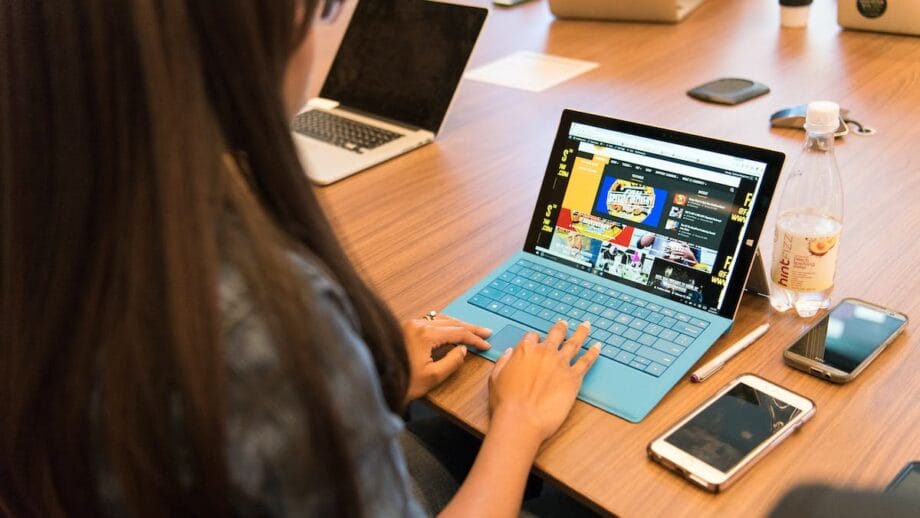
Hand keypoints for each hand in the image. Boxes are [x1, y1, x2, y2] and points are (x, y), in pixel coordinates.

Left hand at [402, 314, 491, 403]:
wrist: (377, 382)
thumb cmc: (402, 382)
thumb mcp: (432, 377)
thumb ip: (452, 362)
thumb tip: (462, 349)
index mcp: (425, 334)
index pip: (457, 332)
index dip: (474, 339)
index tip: (486, 344)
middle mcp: (417, 324)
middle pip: (451, 322)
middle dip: (469, 328)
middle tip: (485, 332)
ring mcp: (410, 325)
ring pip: (440, 319)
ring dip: (457, 325)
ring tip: (471, 330)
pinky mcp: (404, 328)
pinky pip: (430, 321)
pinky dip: (444, 324)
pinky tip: (449, 328)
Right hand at [488, 321, 600, 442]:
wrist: (522, 419)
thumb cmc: (506, 402)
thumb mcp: (495, 377)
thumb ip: (504, 362)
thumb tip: (511, 352)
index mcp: (525, 350)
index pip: (532, 337)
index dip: (534, 340)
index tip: (536, 342)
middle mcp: (545, 352)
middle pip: (556, 334)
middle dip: (560, 327)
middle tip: (564, 323)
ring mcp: (561, 364)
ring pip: (574, 343)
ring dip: (581, 333)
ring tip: (587, 325)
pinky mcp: (574, 378)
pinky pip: (586, 361)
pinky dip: (593, 353)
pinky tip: (598, 347)